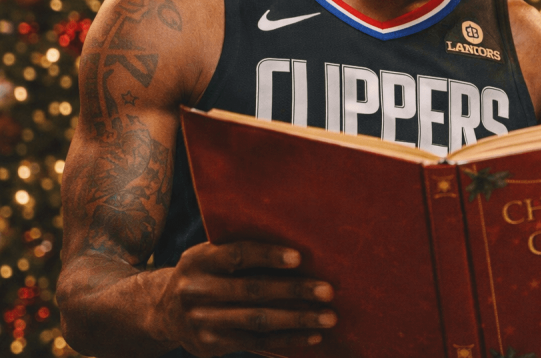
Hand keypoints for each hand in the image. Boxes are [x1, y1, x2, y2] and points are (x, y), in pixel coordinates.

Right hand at [150, 241, 336, 356]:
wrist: (161, 311)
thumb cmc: (207, 273)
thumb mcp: (210, 256)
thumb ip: (240, 252)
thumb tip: (299, 247)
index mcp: (200, 260)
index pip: (238, 254)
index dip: (268, 256)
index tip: (299, 257)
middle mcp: (197, 290)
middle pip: (253, 290)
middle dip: (295, 291)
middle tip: (328, 290)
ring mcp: (203, 320)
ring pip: (259, 320)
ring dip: (298, 319)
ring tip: (328, 317)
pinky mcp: (211, 344)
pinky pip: (257, 342)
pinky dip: (288, 339)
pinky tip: (313, 335)